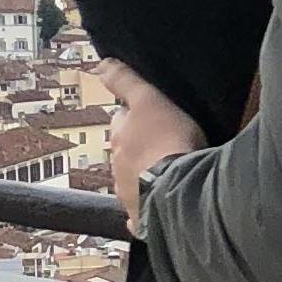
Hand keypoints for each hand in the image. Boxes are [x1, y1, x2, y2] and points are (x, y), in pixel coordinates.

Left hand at [101, 61, 206, 230]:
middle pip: (125, 153)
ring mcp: (128, 194)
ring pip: (131, 181)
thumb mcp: (150, 101)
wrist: (181, 191)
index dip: (134, 117)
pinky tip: (157, 207)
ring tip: (166, 175)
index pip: (121, 121)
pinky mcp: (142, 217)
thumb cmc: (169, 142)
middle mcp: (117, 166)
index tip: (149, 117)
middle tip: (162, 146)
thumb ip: (125, 82)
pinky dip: (146, 208)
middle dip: (137, 149)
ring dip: (143, 177)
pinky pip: (141, 212)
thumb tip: (100, 64)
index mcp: (120, 137)